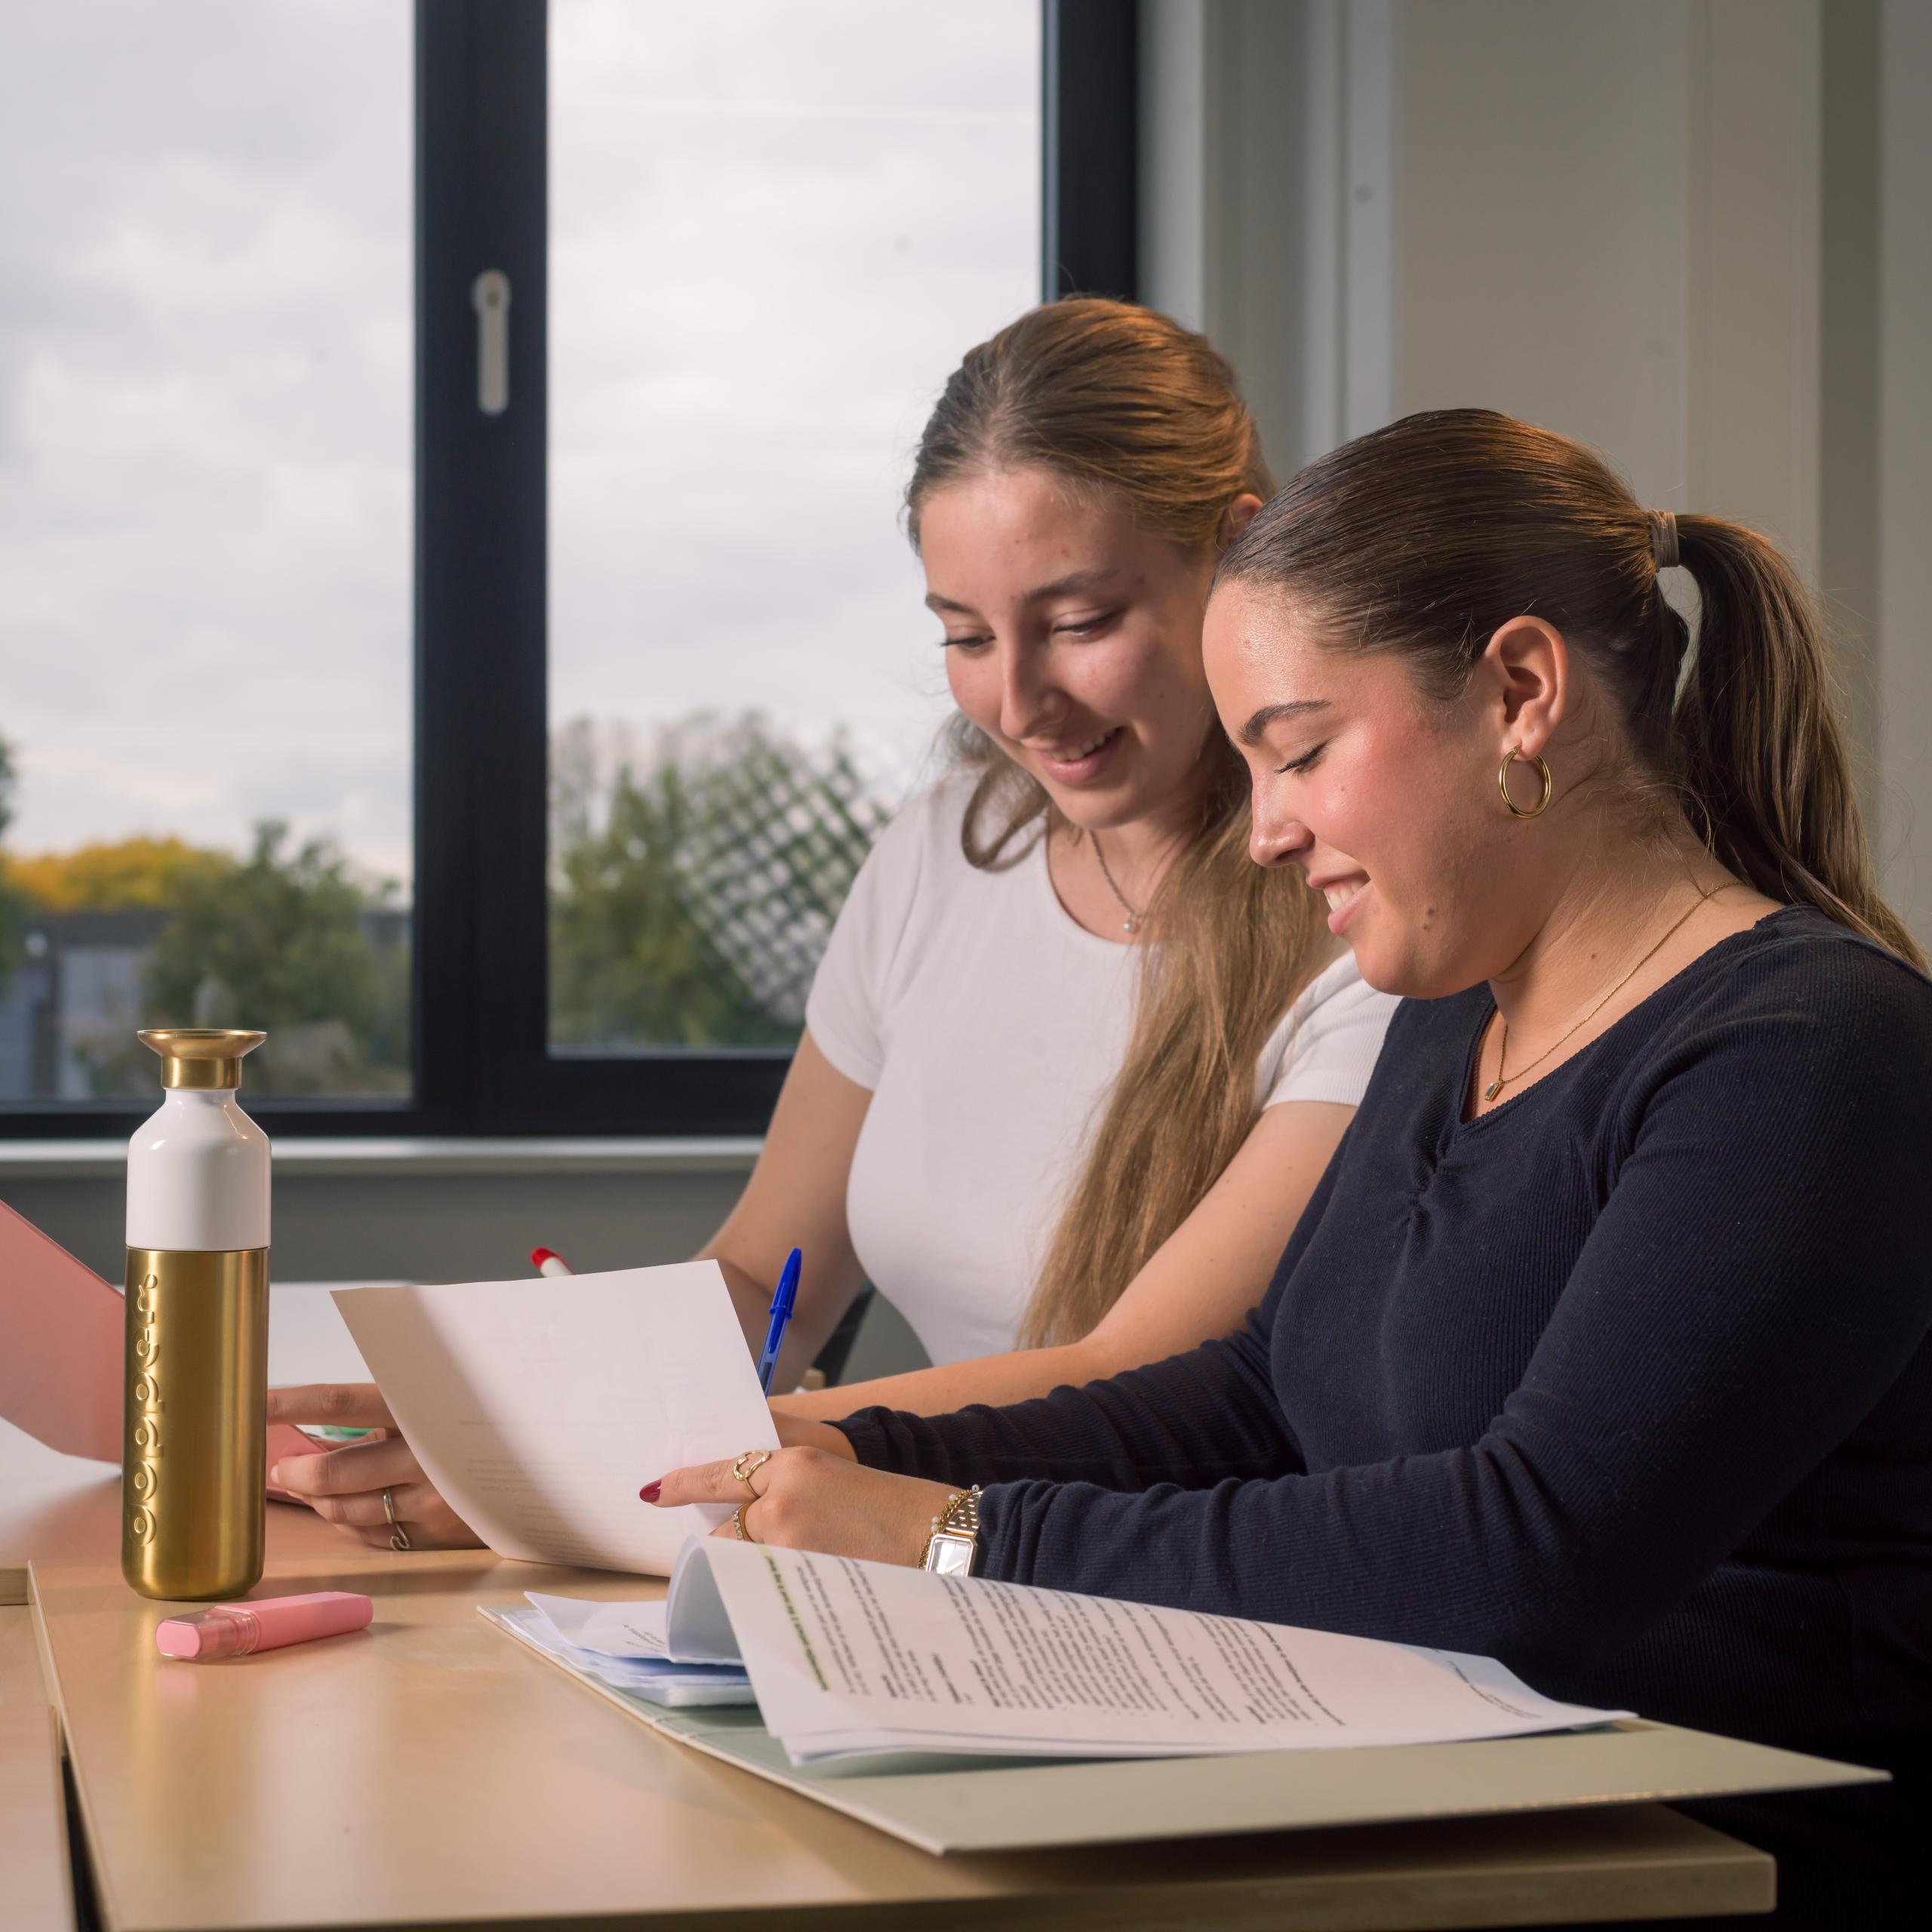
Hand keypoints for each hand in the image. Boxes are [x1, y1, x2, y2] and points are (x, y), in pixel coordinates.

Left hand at [265, 1384, 483, 1550]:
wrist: (547, 1467)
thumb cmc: (478, 1425)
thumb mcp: (434, 1405)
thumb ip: (380, 1415)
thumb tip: (313, 1425)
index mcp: (424, 1408)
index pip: (342, 1403)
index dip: (291, 1404)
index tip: (250, 1403)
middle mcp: (428, 1456)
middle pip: (335, 1471)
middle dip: (295, 1470)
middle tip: (280, 1466)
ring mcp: (433, 1500)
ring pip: (346, 1510)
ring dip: (315, 1498)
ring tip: (307, 1484)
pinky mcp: (437, 1535)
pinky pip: (371, 1535)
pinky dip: (348, 1521)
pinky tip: (348, 1506)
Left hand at [645, 1444, 955, 1566]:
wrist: (940, 1538)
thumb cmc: (896, 1507)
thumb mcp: (837, 1477)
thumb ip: (788, 1485)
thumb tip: (746, 1507)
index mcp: (794, 1464)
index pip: (722, 1472)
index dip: (685, 1484)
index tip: (656, 1492)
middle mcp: (781, 1501)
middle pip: (728, 1529)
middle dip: (735, 1542)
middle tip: (766, 1549)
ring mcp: (786, 1546)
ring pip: (746, 1563)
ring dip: (758, 1569)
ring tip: (806, 1568)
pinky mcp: (798, 1582)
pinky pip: (766, 1589)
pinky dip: (776, 1592)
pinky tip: (808, 1589)